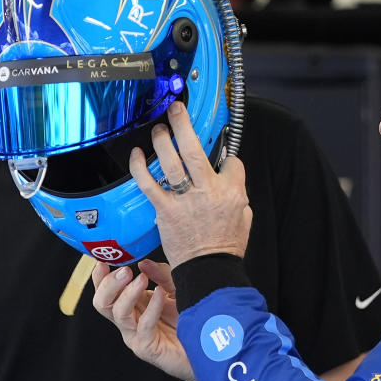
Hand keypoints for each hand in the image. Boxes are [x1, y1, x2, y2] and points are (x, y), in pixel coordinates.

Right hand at [91, 258, 195, 380]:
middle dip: (109, 285)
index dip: (100, 277)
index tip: (103, 261)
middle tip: (125, 271)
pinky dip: (151, 307)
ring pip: (118, 314)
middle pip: (102, 303)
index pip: (105, 291)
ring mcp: (136, 335)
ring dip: (128, 294)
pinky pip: (144, 326)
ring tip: (141, 279)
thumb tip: (142, 263)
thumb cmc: (190, 318)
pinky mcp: (147, 348)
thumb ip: (161, 275)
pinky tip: (159, 294)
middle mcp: (129, 320)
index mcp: (132, 305)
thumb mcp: (176, 289)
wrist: (208, 347)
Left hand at [130, 101, 251, 268]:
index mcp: (232, 192)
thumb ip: (238, 195)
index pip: (230, 161)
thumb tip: (231, 181)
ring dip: (163, 140)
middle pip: (195, 149)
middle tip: (176, 109)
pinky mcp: (165, 210)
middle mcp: (208, 191)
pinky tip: (136, 154)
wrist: (209, 270)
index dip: (226, 157)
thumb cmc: (224, 247)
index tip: (220, 159)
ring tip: (158, 130)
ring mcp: (185, 199)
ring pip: (172, 161)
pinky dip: (140, 167)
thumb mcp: (245, 218)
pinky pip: (149, 183)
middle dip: (184, 124)